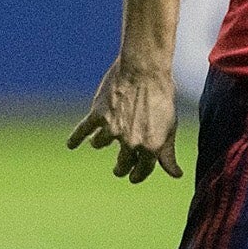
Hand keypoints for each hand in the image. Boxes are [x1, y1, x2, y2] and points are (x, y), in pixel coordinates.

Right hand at [68, 59, 181, 183]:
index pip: (142, 170)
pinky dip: (75, 138)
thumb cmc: (162, 97)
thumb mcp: (170, 127)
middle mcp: (131, 142)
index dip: (138, 176)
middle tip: (119, 169)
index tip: (133, 177)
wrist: (145, 70)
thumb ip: (168, 153)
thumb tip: (176, 175)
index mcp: (151, 146)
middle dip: (121, 168)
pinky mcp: (97, 115)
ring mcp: (112, 129)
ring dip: (101, 142)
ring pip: (99, 144)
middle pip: (121, 164)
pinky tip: (71, 145)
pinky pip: (82, 132)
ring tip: (102, 139)